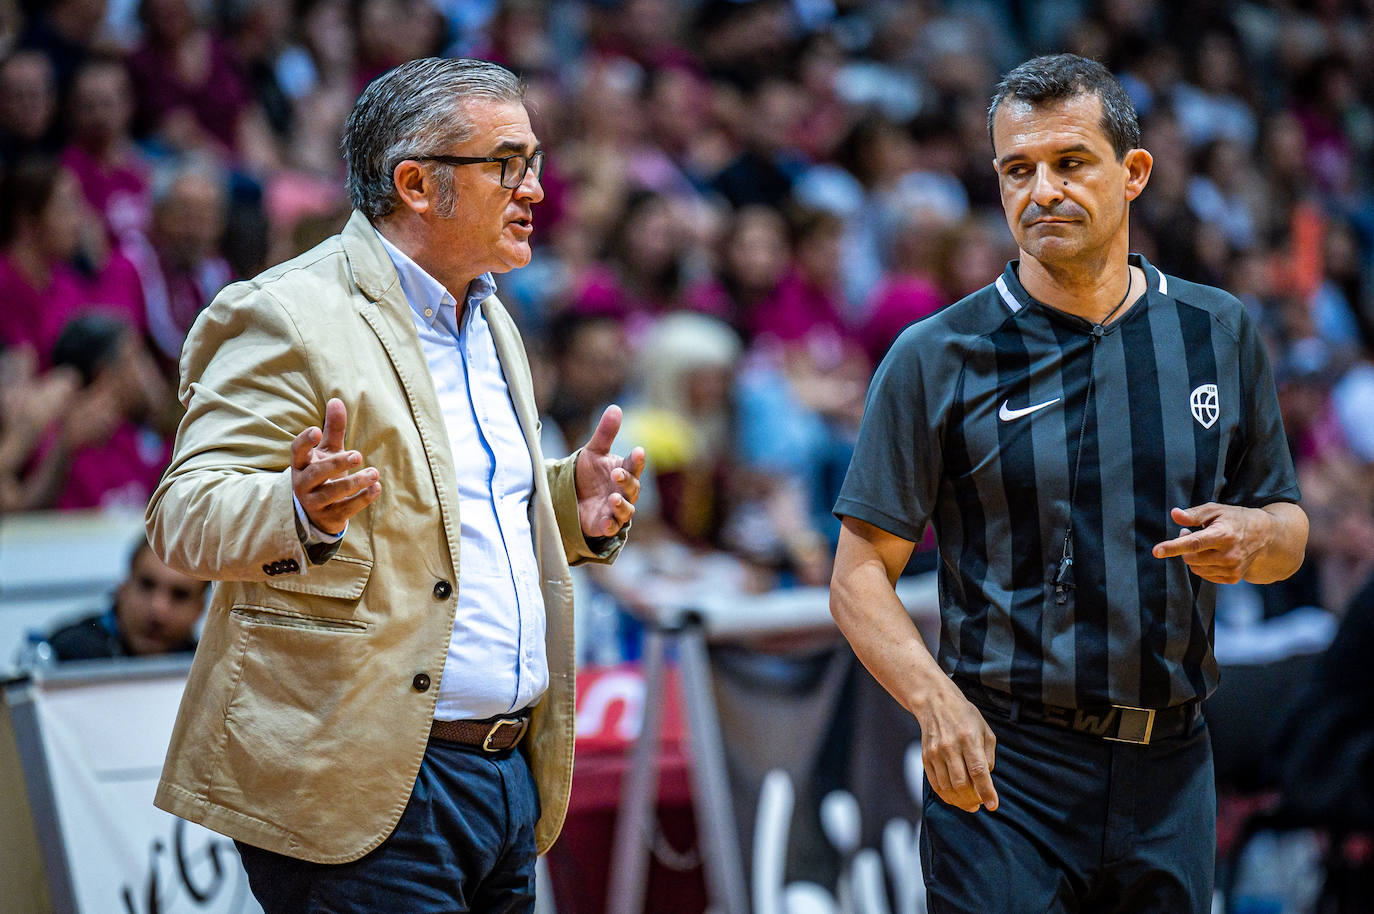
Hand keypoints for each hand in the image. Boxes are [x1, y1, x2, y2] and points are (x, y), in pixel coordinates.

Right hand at [291, 398, 380, 534]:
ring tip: (374, 473)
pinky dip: (362, 499)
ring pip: (332, 493)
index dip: (305, 441)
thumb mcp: (328, 451)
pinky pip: (346, 509)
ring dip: (354, 483)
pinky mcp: (329, 517)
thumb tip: (336, 400)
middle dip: (337, 464)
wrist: (317, 511)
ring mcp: (314, 503)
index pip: (296, 451)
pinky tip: (377, 488)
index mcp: (301, 464)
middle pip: (316, 474)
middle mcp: (303, 484)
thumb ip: (333, 429)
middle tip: (358, 455)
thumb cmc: (324, 473)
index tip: (316, 430)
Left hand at [574, 405, 644, 538]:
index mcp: (624, 471)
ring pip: (626, 510)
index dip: (637, 460)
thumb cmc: (589, 473)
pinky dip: (610, 524)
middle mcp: (625, 491)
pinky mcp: (605, 524)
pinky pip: (612, 527)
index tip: (639, 451)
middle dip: (626, 480)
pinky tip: (606, 521)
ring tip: (614, 498)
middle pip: (632, 487)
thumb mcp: (594, 451)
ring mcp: (616, 510)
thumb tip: (616, 407)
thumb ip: (606, 433)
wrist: (572, 497)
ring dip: (622, 504)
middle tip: (617, 473)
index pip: (634, 465)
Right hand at [915, 681, 998, 812]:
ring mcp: (936, 753)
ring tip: (969, 804)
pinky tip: (954, 798)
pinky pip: (935, 783)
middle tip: (979, 804)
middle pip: (961, 784)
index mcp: (969, 739)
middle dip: (972, 800)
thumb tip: (986, 779)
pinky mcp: (926, 757)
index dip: (986, 791)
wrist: (935, 702)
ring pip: (947, 787)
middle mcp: (951, 747)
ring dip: (959, 801)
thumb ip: (988, 756)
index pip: (978, 772)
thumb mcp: (985, 731)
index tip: (992, 805)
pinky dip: (945, 796)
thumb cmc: (965, 716)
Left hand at [1151, 503, 1271, 583]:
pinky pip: (1204, 575)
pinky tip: (1211, 553)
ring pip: (1196, 568)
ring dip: (1192, 556)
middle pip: (1191, 558)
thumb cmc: (1235, 519)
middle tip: (1188, 532)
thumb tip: (1174, 514)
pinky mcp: (1233, 578)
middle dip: (1183, 546)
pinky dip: (1201, 565)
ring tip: (1204, 542)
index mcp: (1224, 535)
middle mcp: (1229, 555)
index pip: (1194, 543)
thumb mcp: (1216, 510)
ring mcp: (1232, 569)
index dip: (1173, 547)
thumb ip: (1194, 514)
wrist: (1266, 536)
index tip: (1156, 551)